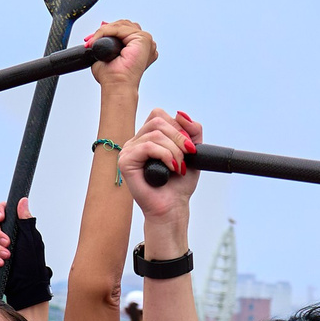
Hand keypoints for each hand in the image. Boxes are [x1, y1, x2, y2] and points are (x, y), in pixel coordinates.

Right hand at [0, 198, 30, 269]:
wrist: (27, 283)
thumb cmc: (32, 260)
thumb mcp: (31, 238)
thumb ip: (25, 220)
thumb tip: (23, 200)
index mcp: (13, 224)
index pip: (1, 210)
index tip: (2, 217)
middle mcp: (2, 232)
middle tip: (7, 243)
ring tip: (7, 256)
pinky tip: (0, 263)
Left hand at [86, 19, 158, 89]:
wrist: (116, 85)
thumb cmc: (112, 76)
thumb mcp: (106, 54)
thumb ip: (105, 40)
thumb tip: (98, 32)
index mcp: (138, 46)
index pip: (123, 29)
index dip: (107, 31)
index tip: (92, 39)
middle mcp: (144, 43)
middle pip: (123, 24)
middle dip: (105, 30)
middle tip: (90, 40)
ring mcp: (146, 40)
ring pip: (121, 25)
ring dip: (104, 31)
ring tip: (94, 42)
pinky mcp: (143, 39)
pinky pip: (120, 28)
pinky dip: (106, 32)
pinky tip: (98, 41)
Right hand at [122, 109, 200, 232]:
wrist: (173, 206)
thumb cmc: (179, 183)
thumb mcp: (193, 152)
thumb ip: (192, 131)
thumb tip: (180, 114)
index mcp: (148, 137)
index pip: (159, 115)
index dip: (178, 126)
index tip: (189, 146)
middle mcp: (136, 142)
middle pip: (158, 121)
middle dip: (179, 138)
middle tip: (187, 156)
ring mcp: (128, 151)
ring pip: (155, 134)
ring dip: (174, 150)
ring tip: (179, 167)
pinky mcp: (125, 162)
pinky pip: (147, 147)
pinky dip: (165, 155)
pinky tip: (171, 168)